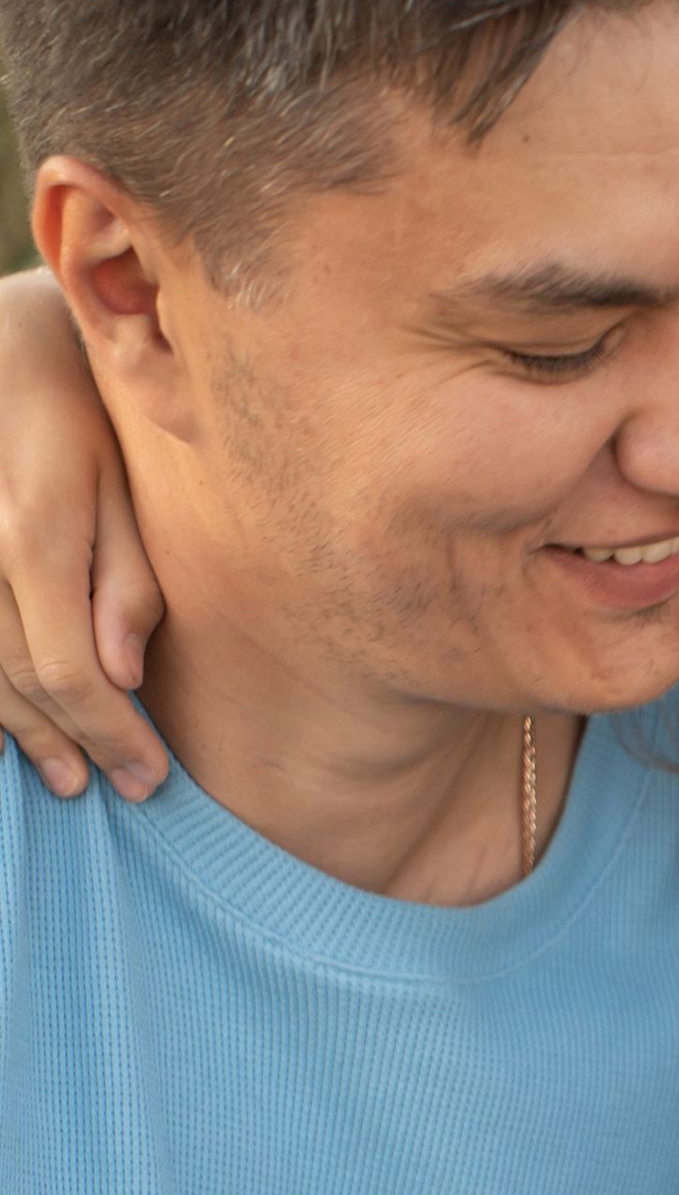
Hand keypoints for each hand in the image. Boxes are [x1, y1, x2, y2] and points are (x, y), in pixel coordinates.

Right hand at [0, 270, 167, 803]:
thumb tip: (124, 672)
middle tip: (116, 787)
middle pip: (21, 678)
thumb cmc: (79, 408)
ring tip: (61, 773)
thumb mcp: (125, 480)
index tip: (148, 777)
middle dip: (73, 741)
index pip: (73, 671)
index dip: (111, 736)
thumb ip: (127, 576)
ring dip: (18, 729)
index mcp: (35, 532)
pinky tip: (2, 730)